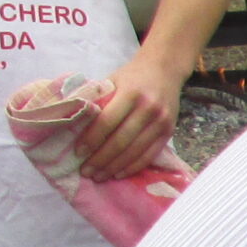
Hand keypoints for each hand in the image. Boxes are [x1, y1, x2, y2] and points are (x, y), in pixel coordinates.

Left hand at [75, 50, 188, 181]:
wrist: (165, 69)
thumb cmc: (132, 76)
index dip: (92, 140)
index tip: (78, 153)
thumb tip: (77, 125)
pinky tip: (120, 173)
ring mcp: (161, 122)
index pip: (107, 122)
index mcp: (131, 94)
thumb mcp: (113, 81)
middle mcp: (148, 109)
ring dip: (115, 167)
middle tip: (86, 172)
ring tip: (99, 176)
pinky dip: (134, 166)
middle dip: (101, 159)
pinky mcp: (169, 131)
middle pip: (121, 141)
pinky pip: (150, 154)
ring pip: (135, 151)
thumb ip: (100, 100)